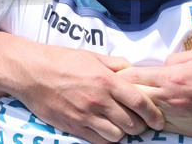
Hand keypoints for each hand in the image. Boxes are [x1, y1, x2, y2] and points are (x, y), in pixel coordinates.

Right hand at [3, 44, 164, 143]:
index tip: (158, 120)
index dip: (153, 114)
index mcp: (107, 80)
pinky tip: (107, 131)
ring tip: (123, 127)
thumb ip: (116, 64)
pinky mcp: (74, 127)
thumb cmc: (62, 60)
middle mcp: (99, 100)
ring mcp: (86, 116)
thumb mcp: (93, 56)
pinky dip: (107, 139)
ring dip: (124, 133)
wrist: (33, 72)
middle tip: (141, 123)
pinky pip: (98, 141)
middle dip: (140, 125)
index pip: (139, 102)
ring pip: (117, 136)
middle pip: (131, 122)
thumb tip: (133, 70)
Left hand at [118, 49, 191, 135]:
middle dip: (125, 94)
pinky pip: (163, 127)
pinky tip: (155, 114)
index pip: (134, 78)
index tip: (115, 74)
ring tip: (135, 103)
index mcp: (173, 78)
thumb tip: (160, 66)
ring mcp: (180, 120)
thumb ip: (174, 60)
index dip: (121, 76)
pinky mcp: (188, 132)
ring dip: (139, 110)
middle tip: (119, 89)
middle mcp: (173, 101)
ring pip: (147, 117)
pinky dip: (155, 120)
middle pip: (135, 99)